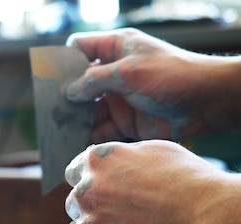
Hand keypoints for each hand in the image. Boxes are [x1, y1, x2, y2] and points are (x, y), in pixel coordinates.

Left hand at [64, 140, 240, 223]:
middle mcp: (85, 193)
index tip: (104, 193)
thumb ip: (119, 158)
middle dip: (93, 210)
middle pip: (74, 205)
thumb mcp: (152, 151)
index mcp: (96, 163)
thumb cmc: (191, 182)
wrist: (211, 219)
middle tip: (123, 218)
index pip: (74, 174)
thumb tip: (103, 163)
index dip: (90, 183)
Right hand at [65, 28, 240, 141]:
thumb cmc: (172, 75)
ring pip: (87, 110)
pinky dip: (88, 137)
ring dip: (74, 120)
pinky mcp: (126, 122)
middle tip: (47, 111)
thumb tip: (69, 92)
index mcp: (115, 49)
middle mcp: (113, 73)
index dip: (64, 60)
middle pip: (79, 84)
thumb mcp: (128, 72)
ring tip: (56, 132)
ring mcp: (119, 98)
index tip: (50, 77)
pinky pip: (100, 130)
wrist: (207, 102)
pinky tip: (74, 145)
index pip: (80, 48)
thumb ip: (94, 81)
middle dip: (64, 97)